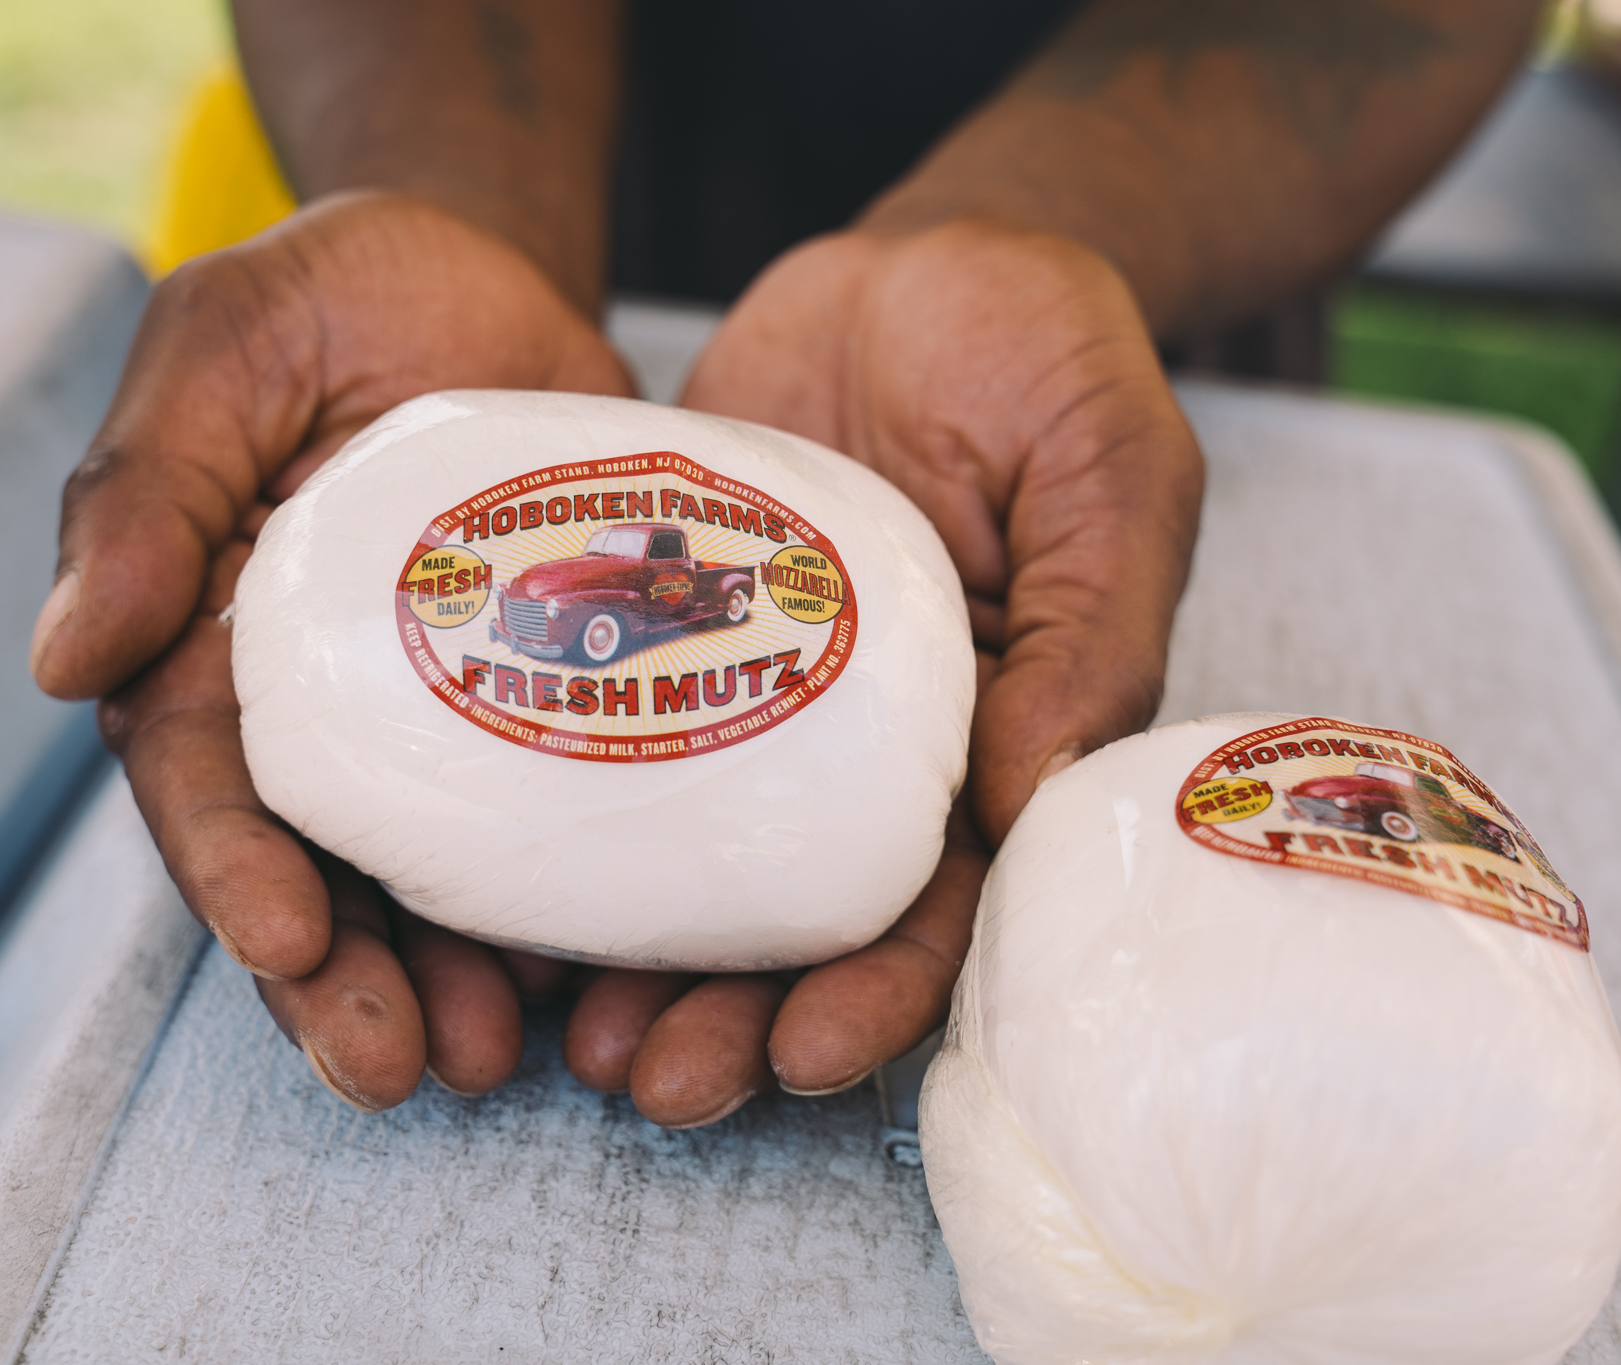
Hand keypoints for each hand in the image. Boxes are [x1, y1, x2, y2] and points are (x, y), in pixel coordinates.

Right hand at [32, 192, 633, 1106]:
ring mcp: (434, 717)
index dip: (239, 871)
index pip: (203, 779)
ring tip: (496, 1054)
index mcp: (209, 636)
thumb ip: (145, 488)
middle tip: (398, 1067)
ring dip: (448, 977)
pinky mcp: (541, 707)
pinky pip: (547, 822)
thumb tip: (61, 656)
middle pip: (310, 867)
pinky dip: (560, 903)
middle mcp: (314, 704)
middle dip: (342, 981)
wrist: (488, 279)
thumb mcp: (224, 349)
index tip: (291, 944)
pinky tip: (591, 967)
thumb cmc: (335, 299)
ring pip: (425, 876)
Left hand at [557, 220, 1203, 1125]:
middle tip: (657, 1084)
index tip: (811, 1055)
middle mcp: (874, 749)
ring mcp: (764, 701)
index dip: (885, 994)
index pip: (949, 904)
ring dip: (645, 966)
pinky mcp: (670, 637)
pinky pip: (610, 747)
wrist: (916, 264)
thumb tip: (1036, 790)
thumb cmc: (1046, 356)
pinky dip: (566, 834)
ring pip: (700, 866)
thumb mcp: (1110, 470)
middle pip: (807, 923)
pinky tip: (511, 900)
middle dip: (741, 1020)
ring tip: (574, 1035)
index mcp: (1002, 740)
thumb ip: (1093, 623)